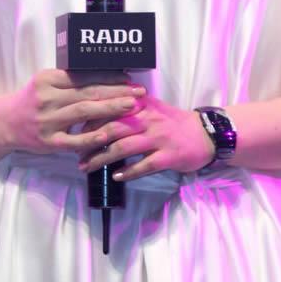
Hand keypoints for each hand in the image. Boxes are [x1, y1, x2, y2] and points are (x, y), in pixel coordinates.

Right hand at [0, 69, 145, 156]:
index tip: (129, 78)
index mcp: (48, 79)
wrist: (5, 123)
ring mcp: (47, 120)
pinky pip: (73, 140)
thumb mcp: (46, 83)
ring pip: (83, 112)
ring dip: (110, 109)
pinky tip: (108, 134)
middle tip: (139, 92)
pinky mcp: (48, 141)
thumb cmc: (32, 100)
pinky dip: (91, 137)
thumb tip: (106, 76)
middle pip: (88, 92)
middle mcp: (47, 97)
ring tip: (131, 107)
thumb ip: (69, 80)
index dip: (108, 77)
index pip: (83, 76)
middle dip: (117, 92)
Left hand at [78, 94, 214, 180]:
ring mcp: (158, 138)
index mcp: (142, 104)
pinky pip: (143, 165)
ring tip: (87, 167)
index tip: (75, 131)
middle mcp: (148, 119)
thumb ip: (128, 104)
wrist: (205, 133)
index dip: (90, 120)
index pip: (110, 108)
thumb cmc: (173, 122)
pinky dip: (128, 172)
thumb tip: (98, 106)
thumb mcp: (151, 106)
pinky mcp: (168, 156)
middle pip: (112, 128)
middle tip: (75, 153)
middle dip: (90, 142)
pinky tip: (116, 177)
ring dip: (102, 159)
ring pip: (123, 148)